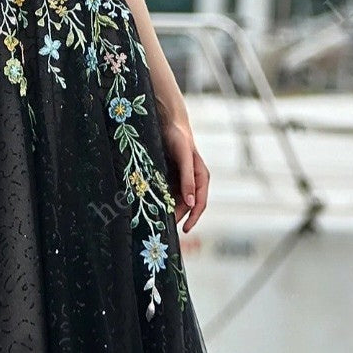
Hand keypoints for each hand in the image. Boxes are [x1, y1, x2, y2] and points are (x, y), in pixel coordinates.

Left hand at [159, 115, 209, 232]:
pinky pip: (167, 192)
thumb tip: (191, 203)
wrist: (168, 123)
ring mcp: (181, 179)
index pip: (199, 204)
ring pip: (176, 200)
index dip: (193, 218)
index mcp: (201, 178)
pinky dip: (161, 200)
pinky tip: (151, 204)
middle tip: (164, 227)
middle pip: (187, 205)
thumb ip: (188, 179)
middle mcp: (193, 181)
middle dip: (178, 216)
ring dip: (168, 209)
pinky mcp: (171, 176)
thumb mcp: (184, 158)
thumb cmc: (179, 138)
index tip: (184, 230)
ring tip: (156, 218)